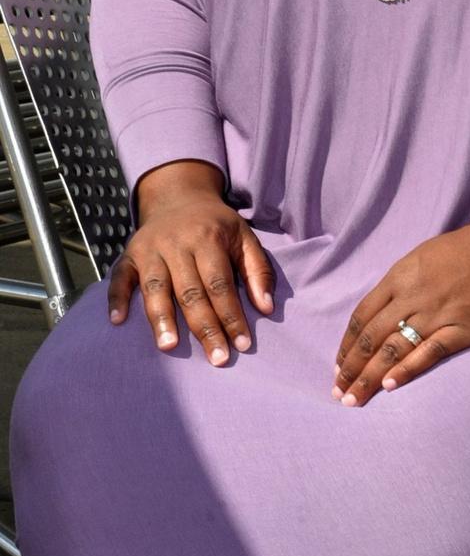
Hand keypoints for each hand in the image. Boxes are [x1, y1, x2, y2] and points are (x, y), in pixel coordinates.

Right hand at [107, 162, 275, 366]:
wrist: (178, 196)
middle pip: (191, 291)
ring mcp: (150, 249)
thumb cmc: (216, 225)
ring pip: (155, 287)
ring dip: (161, 318)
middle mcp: (177, 244)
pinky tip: (118, 321)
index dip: (232, 315)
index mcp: (208, 238)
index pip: (220, 284)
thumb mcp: (244, 236)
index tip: (243, 345)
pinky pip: (119, 277)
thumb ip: (258, 270)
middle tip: (217, 359)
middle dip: (205, 327)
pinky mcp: (129, 254)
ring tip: (169, 346)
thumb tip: (267, 308)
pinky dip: (117, 298)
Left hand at [332, 201, 469, 407]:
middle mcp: (414, 295)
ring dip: (371, 378)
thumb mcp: (423, 255)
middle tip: (339, 392)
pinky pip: (429, 352)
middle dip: (352, 368)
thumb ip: (400, 283)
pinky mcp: (463, 329)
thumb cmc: (467, 248)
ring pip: (394, 349)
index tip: (339, 366)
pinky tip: (391, 387)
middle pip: (372, 337)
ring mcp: (438, 313)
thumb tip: (381, 312)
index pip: (363, 316)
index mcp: (401, 276)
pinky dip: (407, 370)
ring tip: (355, 399)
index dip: (348, 345)